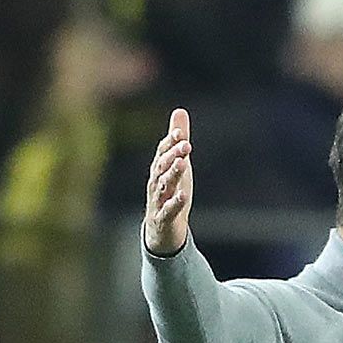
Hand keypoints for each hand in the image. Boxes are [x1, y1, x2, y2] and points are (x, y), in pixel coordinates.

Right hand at [144, 108, 193, 255]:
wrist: (162, 230)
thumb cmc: (170, 192)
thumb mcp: (176, 164)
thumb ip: (177, 140)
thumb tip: (180, 111)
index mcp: (159, 169)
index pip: (162, 152)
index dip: (170, 142)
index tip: (180, 132)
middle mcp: (156, 182)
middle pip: (162, 166)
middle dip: (173, 154)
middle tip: (185, 144)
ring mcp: (158, 200)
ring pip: (164, 185)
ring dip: (173, 174)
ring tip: (183, 163)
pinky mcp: (164, 218)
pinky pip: (168, 209)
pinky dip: (175, 202)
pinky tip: (183, 195)